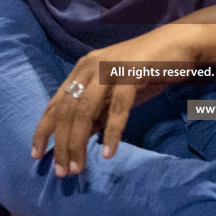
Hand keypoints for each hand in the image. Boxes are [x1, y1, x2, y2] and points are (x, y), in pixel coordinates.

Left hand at [30, 28, 187, 175]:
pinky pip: (118, 109)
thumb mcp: (115, 93)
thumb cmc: (147, 70)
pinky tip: (108, 154)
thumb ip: (97, 112)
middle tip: (62, 172)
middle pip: (66, 110)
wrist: (179, 44)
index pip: (55, 103)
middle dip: (61, 144)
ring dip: (78, 142)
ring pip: (85, 111)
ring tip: (78, 168)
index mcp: (82, 70)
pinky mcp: (131, 74)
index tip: (37, 155)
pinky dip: (112, 133)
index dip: (43, 130)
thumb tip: (77, 139)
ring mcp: (109, 70)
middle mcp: (90, 67)